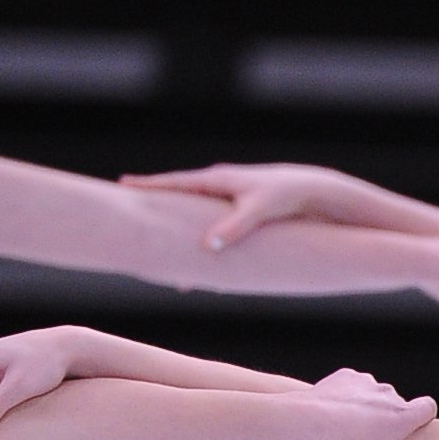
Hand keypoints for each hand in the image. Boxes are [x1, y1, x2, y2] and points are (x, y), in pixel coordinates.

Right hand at [119, 161, 354, 249]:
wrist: (315, 191)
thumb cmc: (287, 197)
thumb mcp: (259, 212)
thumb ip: (233, 228)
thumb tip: (207, 248)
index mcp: (216, 180)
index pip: (174, 184)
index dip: (148, 186)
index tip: (123, 185)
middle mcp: (219, 186)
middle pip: (178, 198)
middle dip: (155, 206)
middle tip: (129, 211)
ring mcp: (229, 198)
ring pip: (195, 216)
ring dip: (178, 230)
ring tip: (162, 249)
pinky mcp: (241, 212)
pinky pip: (213, 227)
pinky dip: (203, 240)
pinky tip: (202, 259)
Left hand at [304, 369, 435, 439]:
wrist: (306, 418)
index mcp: (401, 416)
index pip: (429, 407)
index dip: (425, 417)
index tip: (414, 429)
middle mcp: (389, 394)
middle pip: (400, 404)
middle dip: (392, 419)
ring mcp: (367, 382)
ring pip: (377, 395)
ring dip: (371, 408)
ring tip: (353, 428)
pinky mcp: (347, 376)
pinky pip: (357, 386)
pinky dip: (352, 397)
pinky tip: (339, 413)